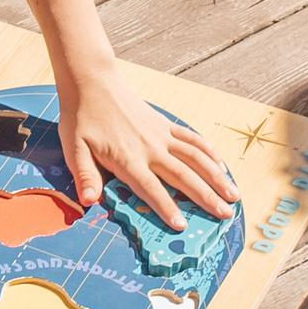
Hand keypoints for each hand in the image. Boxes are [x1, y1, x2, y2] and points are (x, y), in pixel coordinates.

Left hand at [56, 58, 235, 228]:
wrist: (92, 82)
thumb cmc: (81, 119)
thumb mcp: (74, 149)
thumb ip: (85, 176)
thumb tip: (88, 200)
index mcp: (127, 158)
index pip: (151, 188)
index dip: (167, 207)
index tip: (182, 226)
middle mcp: (150, 148)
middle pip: (183, 176)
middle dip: (206, 197)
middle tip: (225, 215)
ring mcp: (162, 135)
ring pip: (196, 158)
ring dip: (217, 177)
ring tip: (234, 195)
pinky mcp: (166, 124)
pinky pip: (193, 139)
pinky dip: (209, 152)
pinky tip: (222, 166)